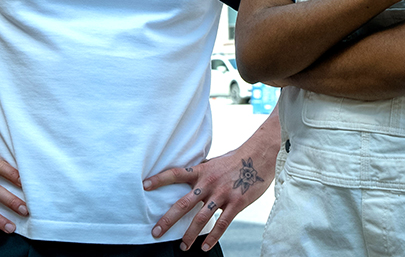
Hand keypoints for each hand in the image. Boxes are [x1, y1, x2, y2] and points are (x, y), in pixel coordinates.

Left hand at [143, 151, 272, 251]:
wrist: (259, 155)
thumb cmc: (236, 159)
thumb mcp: (215, 162)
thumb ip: (202, 172)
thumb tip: (189, 176)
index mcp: (202, 171)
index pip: (176, 174)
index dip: (160, 179)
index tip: (145, 186)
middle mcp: (208, 183)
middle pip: (183, 204)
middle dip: (167, 220)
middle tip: (155, 233)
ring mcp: (222, 194)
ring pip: (201, 218)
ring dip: (189, 235)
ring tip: (182, 247)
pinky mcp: (236, 203)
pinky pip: (222, 224)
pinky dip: (212, 237)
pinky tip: (204, 247)